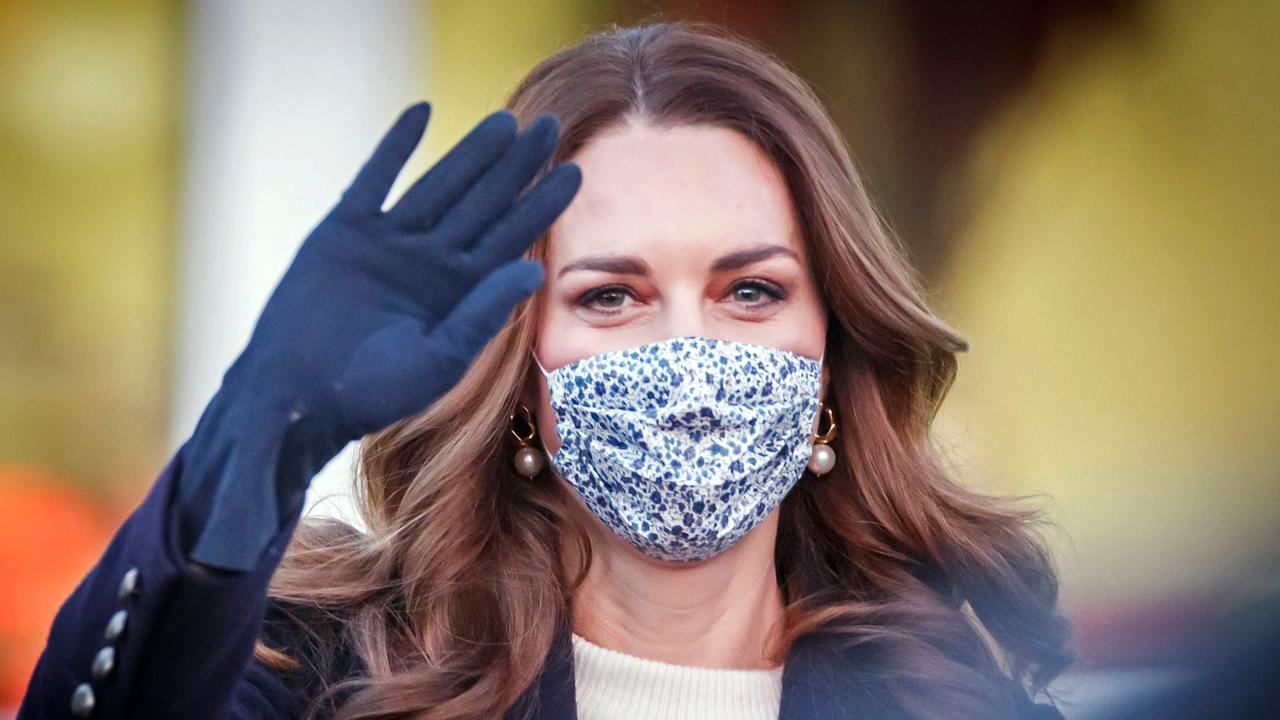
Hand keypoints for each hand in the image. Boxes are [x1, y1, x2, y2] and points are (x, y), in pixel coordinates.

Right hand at [179, 103, 579, 570]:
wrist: (297, 397)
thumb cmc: (371, 394)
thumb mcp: (439, 359)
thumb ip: (483, 314)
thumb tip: (535, 269)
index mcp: (460, 292)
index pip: (512, 237)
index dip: (542, 205)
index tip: (575, 172)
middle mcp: (431, 261)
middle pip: (483, 202)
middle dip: (516, 167)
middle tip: (550, 126)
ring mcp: (389, 243)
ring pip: (439, 184)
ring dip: (470, 153)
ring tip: (505, 122)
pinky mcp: (344, 231)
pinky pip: (375, 179)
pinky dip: (394, 147)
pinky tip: (422, 113)